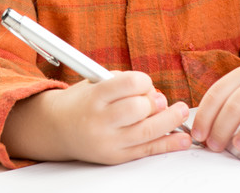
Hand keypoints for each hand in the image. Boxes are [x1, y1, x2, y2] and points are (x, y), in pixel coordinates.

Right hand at [2, 70, 190, 163]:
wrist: (58, 129)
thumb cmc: (82, 101)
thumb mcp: (96, 82)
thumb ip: (124, 83)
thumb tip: (156, 94)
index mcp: (95, 96)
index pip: (130, 84)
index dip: (144, 81)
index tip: (146, 83)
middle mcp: (101, 120)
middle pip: (139, 109)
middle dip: (156, 102)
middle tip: (160, 100)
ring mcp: (109, 141)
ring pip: (147, 132)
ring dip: (170, 120)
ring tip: (181, 112)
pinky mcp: (116, 157)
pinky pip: (147, 151)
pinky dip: (168, 144)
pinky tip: (182, 139)